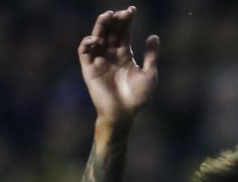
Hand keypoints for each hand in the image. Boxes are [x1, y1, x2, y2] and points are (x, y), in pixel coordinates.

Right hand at [78, 8, 158, 125]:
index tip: (132, 10)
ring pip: (97, 37)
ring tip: (108, 16)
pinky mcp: (89, 68)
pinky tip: (96, 38)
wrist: (124, 114)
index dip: (126, 20)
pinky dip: (87, 43)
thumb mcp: (149, 73)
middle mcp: (110, 54)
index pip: (123, 32)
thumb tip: (154, 35)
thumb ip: (151, 55)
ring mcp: (99, 60)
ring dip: (100, 25)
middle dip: (114, 20)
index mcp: (124, 54)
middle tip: (121, 12)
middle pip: (110, 31)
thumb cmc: (138, 97)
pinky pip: (84, 52)